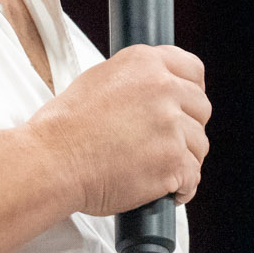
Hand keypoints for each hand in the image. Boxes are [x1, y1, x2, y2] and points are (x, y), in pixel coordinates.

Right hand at [25, 44, 210, 215]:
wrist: (52, 161)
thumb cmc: (65, 127)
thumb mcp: (98, 79)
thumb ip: (135, 79)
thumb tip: (157, 88)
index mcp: (145, 63)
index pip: (193, 70)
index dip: (190, 91)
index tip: (185, 107)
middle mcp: (162, 88)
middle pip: (201, 108)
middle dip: (188, 127)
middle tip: (166, 142)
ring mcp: (170, 126)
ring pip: (199, 145)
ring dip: (184, 158)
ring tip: (159, 168)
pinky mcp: (171, 162)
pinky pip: (192, 177)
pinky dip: (181, 187)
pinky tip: (166, 189)